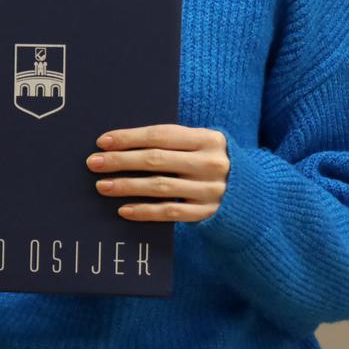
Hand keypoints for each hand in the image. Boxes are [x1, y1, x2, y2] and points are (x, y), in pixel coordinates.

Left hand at [88, 125, 229, 221]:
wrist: (254, 196)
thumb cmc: (212, 162)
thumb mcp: (202, 145)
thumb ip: (173, 142)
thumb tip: (122, 143)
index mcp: (208, 139)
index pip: (161, 135)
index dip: (129, 137)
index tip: (103, 141)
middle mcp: (211, 163)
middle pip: (156, 160)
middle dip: (121, 161)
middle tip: (94, 163)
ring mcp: (210, 190)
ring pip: (159, 187)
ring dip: (127, 186)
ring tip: (102, 186)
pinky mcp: (207, 213)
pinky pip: (170, 212)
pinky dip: (145, 211)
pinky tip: (124, 209)